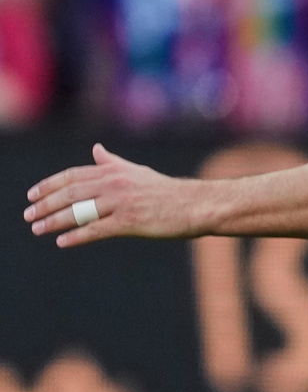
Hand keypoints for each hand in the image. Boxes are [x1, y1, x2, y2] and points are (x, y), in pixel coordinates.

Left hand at [24, 143, 210, 247]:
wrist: (195, 204)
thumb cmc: (167, 191)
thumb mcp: (137, 172)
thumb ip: (113, 162)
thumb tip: (96, 149)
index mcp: (115, 171)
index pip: (73, 176)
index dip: (49, 185)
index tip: (32, 195)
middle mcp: (116, 184)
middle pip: (71, 193)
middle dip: (45, 204)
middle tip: (28, 215)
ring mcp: (122, 203)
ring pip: (80, 211)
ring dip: (54, 221)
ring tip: (38, 229)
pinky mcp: (130, 221)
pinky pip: (97, 229)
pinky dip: (77, 236)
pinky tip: (62, 242)